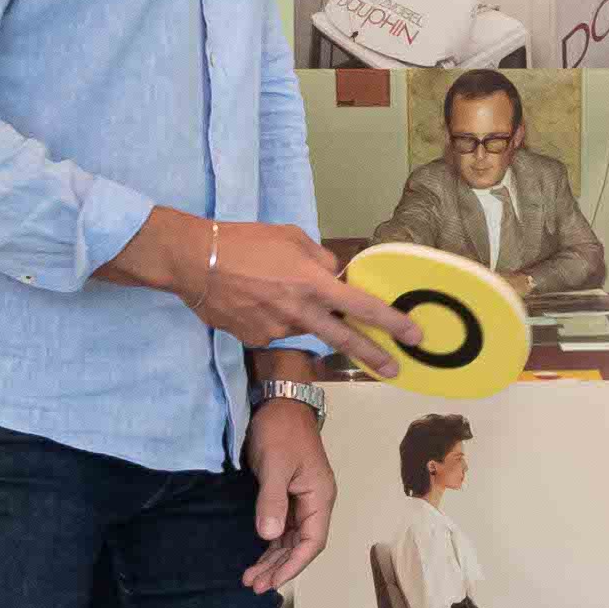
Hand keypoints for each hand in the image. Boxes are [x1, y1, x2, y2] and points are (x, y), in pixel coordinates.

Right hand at [150, 214, 404, 379]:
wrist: (196, 261)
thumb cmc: (245, 242)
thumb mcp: (292, 238)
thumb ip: (320, 260)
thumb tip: (336, 276)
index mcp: (313, 284)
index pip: (362, 307)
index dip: (392, 323)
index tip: (413, 335)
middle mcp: (300, 312)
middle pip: (346, 340)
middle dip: (374, 355)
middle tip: (394, 369)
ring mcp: (276, 330)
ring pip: (302, 327)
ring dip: (300, 315)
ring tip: (271, 290)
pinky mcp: (255, 340)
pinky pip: (275, 330)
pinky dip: (273, 318)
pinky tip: (254, 300)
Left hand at [241, 396, 336, 588]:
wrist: (281, 402)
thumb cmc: (280, 432)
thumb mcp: (275, 464)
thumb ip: (272, 501)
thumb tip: (268, 536)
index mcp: (320, 497)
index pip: (312, 542)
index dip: (293, 564)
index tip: (272, 581)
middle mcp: (315, 503)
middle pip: (301, 545)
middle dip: (279, 567)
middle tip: (254, 586)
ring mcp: (302, 500)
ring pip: (290, 539)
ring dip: (273, 559)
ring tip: (251, 579)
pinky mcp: (288, 495)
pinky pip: (283, 527)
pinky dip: (271, 544)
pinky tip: (259, 556)